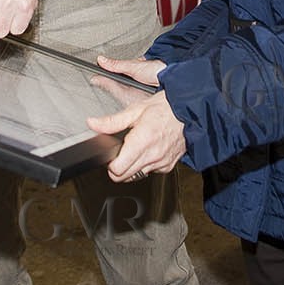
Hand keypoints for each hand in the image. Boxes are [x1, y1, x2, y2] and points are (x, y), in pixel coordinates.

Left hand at [87, 55, 184, 181]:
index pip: (117, 170)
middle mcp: (152, 156)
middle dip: (117, 168)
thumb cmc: (165, 107)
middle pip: (124, 177)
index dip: (109, 164)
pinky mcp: (168, 166)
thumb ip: (112, 121)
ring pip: (136, 176)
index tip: (110, 155)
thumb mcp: (136, 110)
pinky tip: (147, 151)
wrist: (190, 110)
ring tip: (133, 150)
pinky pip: (149, 172)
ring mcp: (161, 163)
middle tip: (119, 152)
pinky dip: (144, 165)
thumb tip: (93, 123)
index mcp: (142, 141)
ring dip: (130, 167)